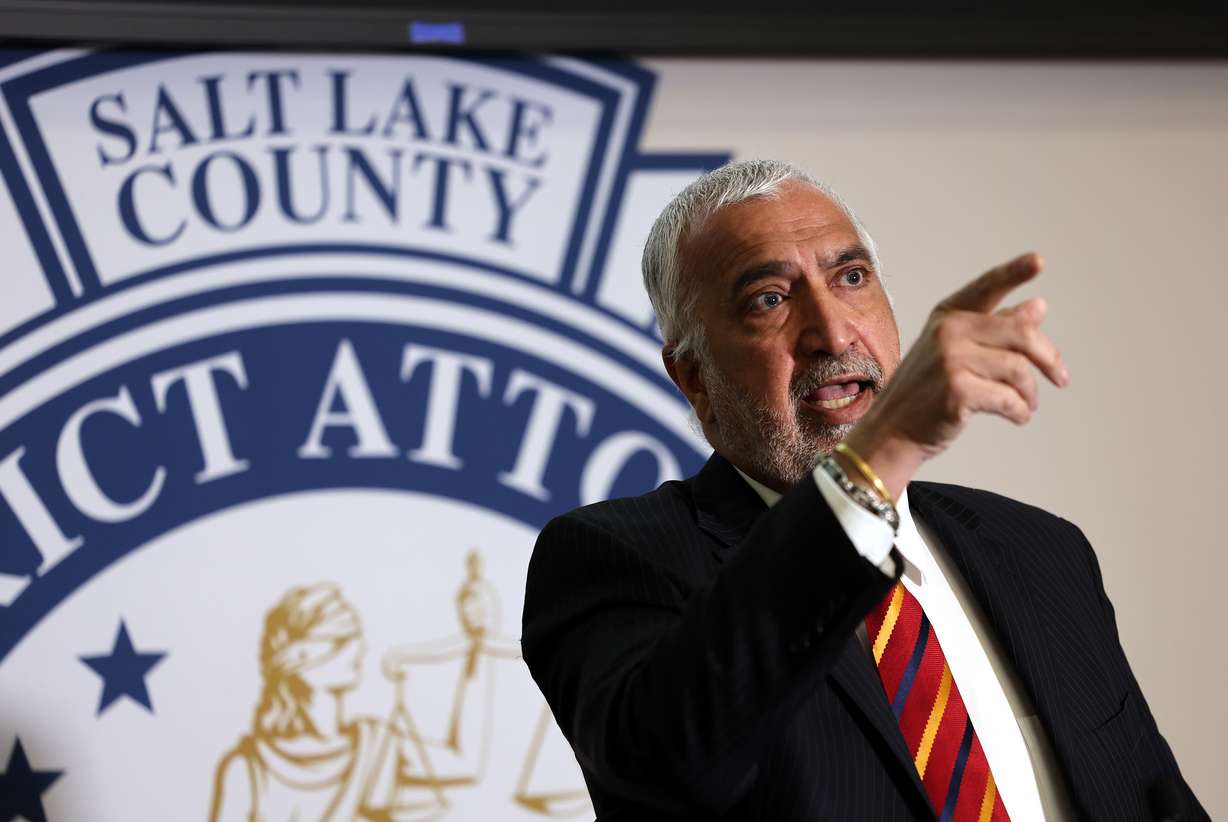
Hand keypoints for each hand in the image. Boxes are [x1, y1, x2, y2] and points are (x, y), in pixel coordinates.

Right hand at [844, 253, 1068, 498]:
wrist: (892, 430)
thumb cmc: (927, 392)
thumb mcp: (956, 353)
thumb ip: (996, 329)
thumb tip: (1039, 307)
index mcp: (947, 316)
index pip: (987, 288)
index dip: (1014, 272)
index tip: (1039, 260)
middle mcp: (947, 331)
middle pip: (1021, 334)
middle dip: (1049, 358)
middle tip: (1061, 378)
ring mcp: (950, 359)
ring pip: (1019, 369)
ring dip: (1030, 393)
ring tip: (1026, 405)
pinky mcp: (957, 389)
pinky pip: (1009, 398)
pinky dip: (1020, 411)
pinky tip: (1017, 416)